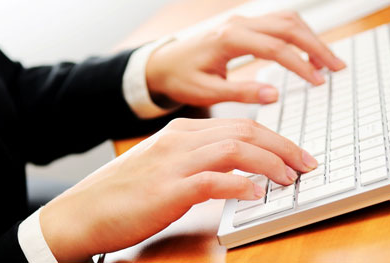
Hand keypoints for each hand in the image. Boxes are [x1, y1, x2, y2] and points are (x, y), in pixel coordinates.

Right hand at [40, 118, 317, 260]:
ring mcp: (174, 163)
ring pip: (235, 149)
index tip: (295, 154)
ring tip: (288, 178)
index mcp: (183, 132)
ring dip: (270, 163)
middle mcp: (181, 140)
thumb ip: (199, 161)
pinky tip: (255, 193)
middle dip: (283, 146)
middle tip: (305, 164)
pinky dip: (240, 184)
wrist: (83, 212)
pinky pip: (213, 180)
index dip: (275, 139)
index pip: (240, 126)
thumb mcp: (166, 165)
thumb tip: (239, 170)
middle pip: (245, 132)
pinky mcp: (168, 190)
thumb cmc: (126, 192)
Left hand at [146, 11, 345, 106]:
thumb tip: (273, 95)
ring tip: (328, 61)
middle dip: (316, 45)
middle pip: (288, 26)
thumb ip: (239, 93)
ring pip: (286, 20)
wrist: (164, 63)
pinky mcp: (245, 26)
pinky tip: (307, 52)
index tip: (318, 81)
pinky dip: (298, 35)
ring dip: (310, 37)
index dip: (299, 64)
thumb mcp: (206, 91)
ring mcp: (242, 21)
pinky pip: (278, 23)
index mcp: (228, 39)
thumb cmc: (181, 77)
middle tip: (336, 67)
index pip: (274, 47)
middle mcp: (239, 24)